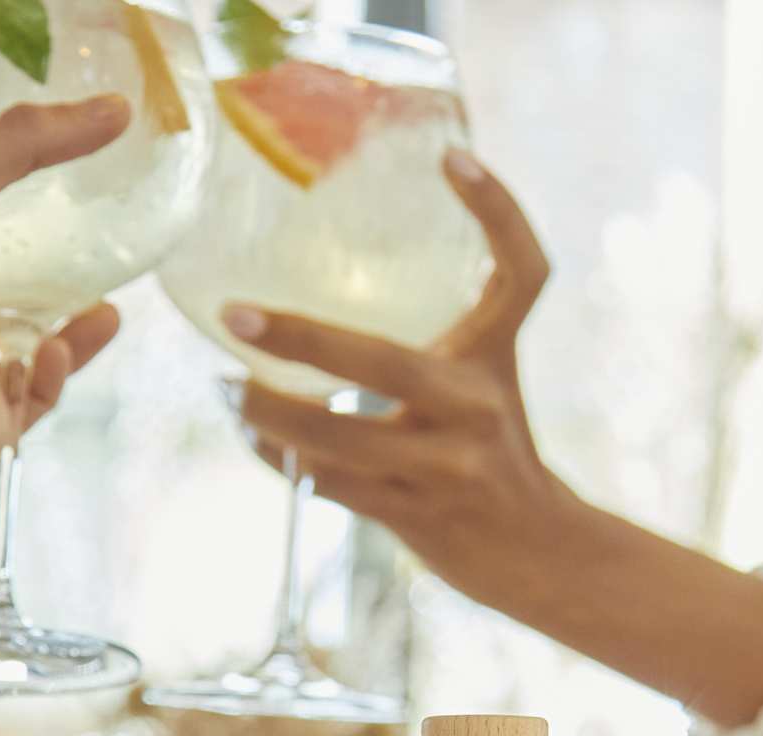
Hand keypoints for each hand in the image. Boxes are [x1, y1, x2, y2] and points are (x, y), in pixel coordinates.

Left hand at [0, 96, 130, 494]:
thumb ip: (19, 144)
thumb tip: (112, 110)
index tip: (50, 201)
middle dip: (44, 294)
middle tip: (91, 268)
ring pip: (25, 363)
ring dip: (68, 338)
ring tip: (107, 312)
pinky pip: (34, 402)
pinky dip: (54, 374)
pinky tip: (59, 349)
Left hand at [225, 150, 578, 608]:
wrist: (535, 550)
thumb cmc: (496, 447)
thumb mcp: (485, 378)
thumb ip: (446, 329)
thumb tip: (346, 276)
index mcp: (492, 363)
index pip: (521, 272)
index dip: (498, 211)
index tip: (453, 158)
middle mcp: (474, 410)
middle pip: (381, 364)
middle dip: (301, 339)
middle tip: (235, 316)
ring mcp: (443, 467)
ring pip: (336, 439)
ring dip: (269, 415)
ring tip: (227, 389)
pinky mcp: (413, 514)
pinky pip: (330, 485)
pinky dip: (283, 459)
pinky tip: (252, 437)